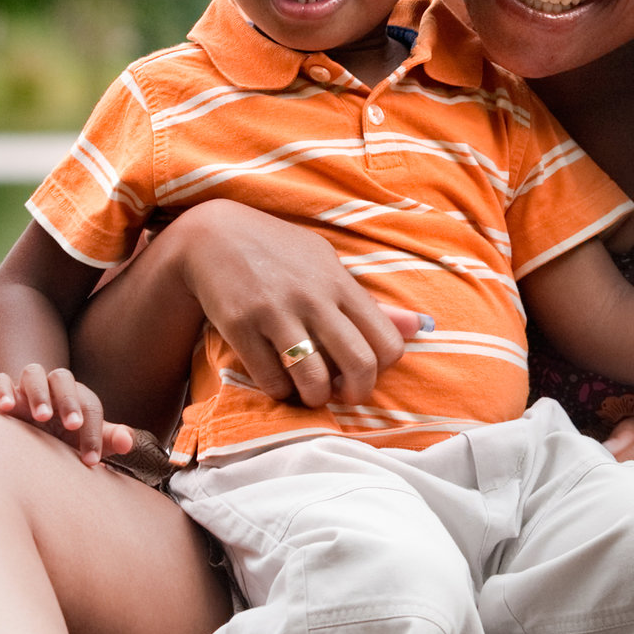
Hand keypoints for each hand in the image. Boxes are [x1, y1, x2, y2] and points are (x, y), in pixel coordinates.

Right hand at [0, 363, 135, 467]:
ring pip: (33, 373)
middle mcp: (53, 387)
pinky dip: (2, 390)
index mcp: (77, 396)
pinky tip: (5, 409)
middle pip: (63, 378)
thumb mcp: (86, 441)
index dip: (93, 431)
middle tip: (73, 426)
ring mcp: (27, 387)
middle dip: (69, 401)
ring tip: (42, 417)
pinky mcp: (3, 393)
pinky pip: (0, 381)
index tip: (91, 460)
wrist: (29, 436)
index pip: (90, 405)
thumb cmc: (64, 438)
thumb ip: (108, 440)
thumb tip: (128, 442)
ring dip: (39, 393)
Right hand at [172, 200, 426, 407]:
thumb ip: (370, 304)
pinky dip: (278, 391)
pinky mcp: (241, 326)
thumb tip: (420, 327)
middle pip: (359, 365)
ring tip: (309, 393)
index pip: (387, 341)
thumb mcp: (327, 266)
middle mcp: (314, 298)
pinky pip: (270, 379)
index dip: (382, 369)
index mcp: (340, 283)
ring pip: (313, 380)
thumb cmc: (279, 252)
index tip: (364, 372)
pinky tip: (277, 380)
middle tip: (343, 396)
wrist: (213, 236)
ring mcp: (276, 312)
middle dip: (356, 393)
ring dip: (315, 397)